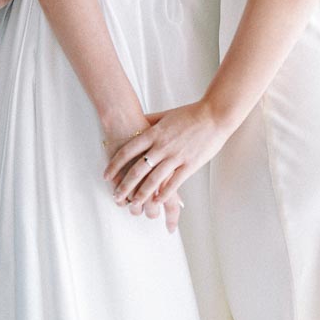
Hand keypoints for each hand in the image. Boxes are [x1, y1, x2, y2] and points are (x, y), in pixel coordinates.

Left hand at [103, 100, 226, 216]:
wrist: (213, 115)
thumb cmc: (190, 114)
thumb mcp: (165, 115)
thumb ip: (150, 121)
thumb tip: (137, 121)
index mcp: (154, 133)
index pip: (127, 151)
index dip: (114, 165)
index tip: (106, 176)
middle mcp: (161, 146)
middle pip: (138, 169)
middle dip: (125, 186)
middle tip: (116, 197)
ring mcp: (175, 156)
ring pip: (154, 180)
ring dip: (142, 194)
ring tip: (133, 205)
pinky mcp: (189, 164)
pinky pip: (174, 183)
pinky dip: (164, 194)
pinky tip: (157, 202)